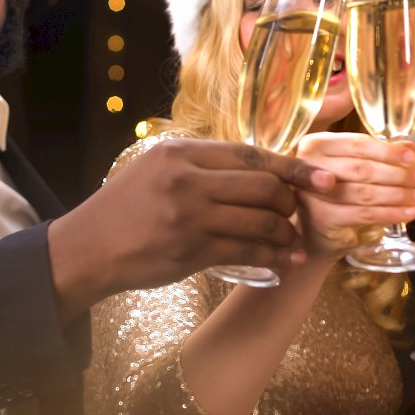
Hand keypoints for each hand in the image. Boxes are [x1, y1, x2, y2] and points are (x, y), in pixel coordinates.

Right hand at [48, 138, 334, 319]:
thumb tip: (260, 169)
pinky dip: (273, 256)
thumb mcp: (158, 170)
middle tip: (297, 215)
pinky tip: (284, 261)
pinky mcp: (191, 249)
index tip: (326, 178)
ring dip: (286, 234)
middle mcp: (187, 179)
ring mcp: (189, 215)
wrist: (88, 248)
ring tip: (294, 242)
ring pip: (261, 220)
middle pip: (264, 186)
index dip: (295, 168)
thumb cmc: (128, 209)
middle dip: (292, 203)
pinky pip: (247, 250)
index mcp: (181, 153)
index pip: (252, 155)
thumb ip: (204, 166)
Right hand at [293, 133, 414, 257]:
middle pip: (361, 168)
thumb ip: (378, 154)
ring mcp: (313, 193)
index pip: (357, 144)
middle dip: (394, 174)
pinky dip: (390, 213)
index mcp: (317, 144)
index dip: (387, 151)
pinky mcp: (322, 218)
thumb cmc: (336, 191)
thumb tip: (410, 148)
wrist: (316, 229)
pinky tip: (407, 213)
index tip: (411, 157)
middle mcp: (309, 166)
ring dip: (396, 195)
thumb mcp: (354, 166)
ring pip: (364, 192)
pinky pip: (364, 214)